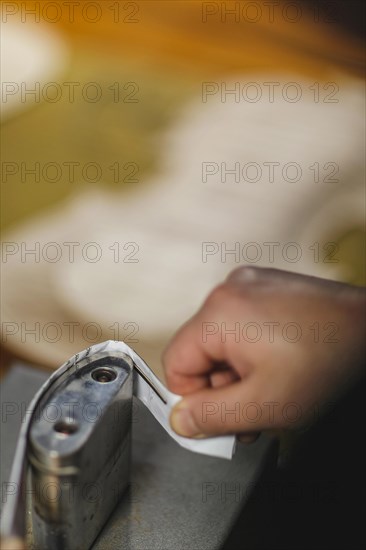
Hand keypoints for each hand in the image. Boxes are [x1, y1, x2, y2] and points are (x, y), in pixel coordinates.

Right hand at [163, 267, 364, 440]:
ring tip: (272, 386)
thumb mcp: (264, 405)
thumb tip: (180, 420)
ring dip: (239, 370)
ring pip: (222, 339)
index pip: (175, 363)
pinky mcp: (267, 286)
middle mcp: (230, 289)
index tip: (218, 415)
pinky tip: (279, 363)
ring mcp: (250, 283)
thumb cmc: (329, 361)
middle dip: (222, 385)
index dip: (194, 397)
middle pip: (200, 351)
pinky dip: (253, 348)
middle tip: (253, 407)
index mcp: (219, 313)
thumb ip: (212, 417)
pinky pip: (241, 323)